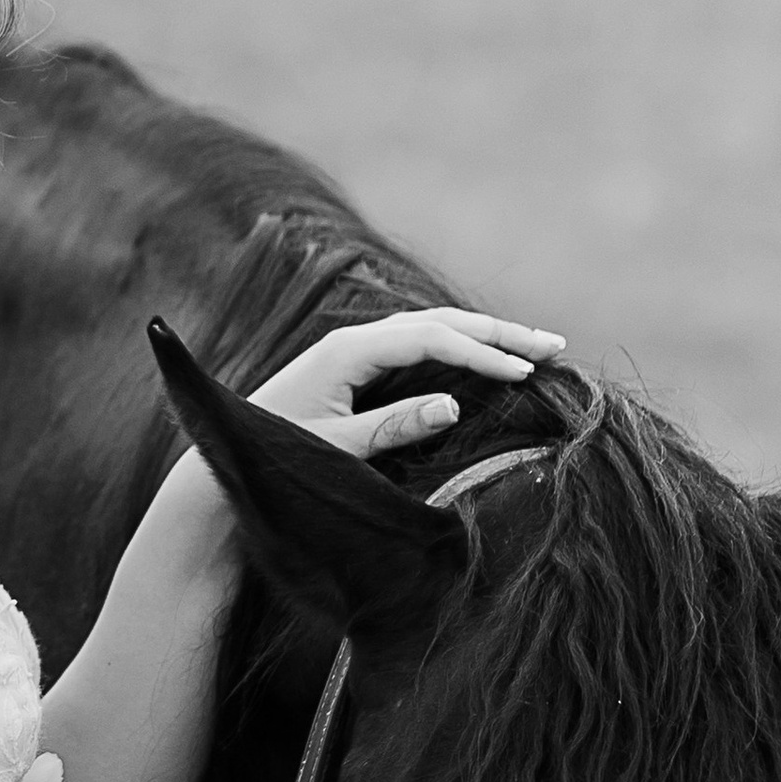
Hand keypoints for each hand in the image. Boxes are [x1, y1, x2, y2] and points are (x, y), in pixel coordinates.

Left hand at [247, 310, 562, 462]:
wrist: (226, 459)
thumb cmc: (276, 458)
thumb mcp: (336, 449)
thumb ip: (392, 427)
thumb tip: (454, 404)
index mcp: (348, 350)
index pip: (432, 337)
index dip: (482, 355)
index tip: (526, 375)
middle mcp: (354, 340)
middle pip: (440, 322)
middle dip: (499, 333)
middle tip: (554, 345)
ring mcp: (356, 350)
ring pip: (432, 329)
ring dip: (484, 336)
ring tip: (534, 348)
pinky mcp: (357, 367)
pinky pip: (418, 347)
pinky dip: (459, 349)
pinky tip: (487, 360)